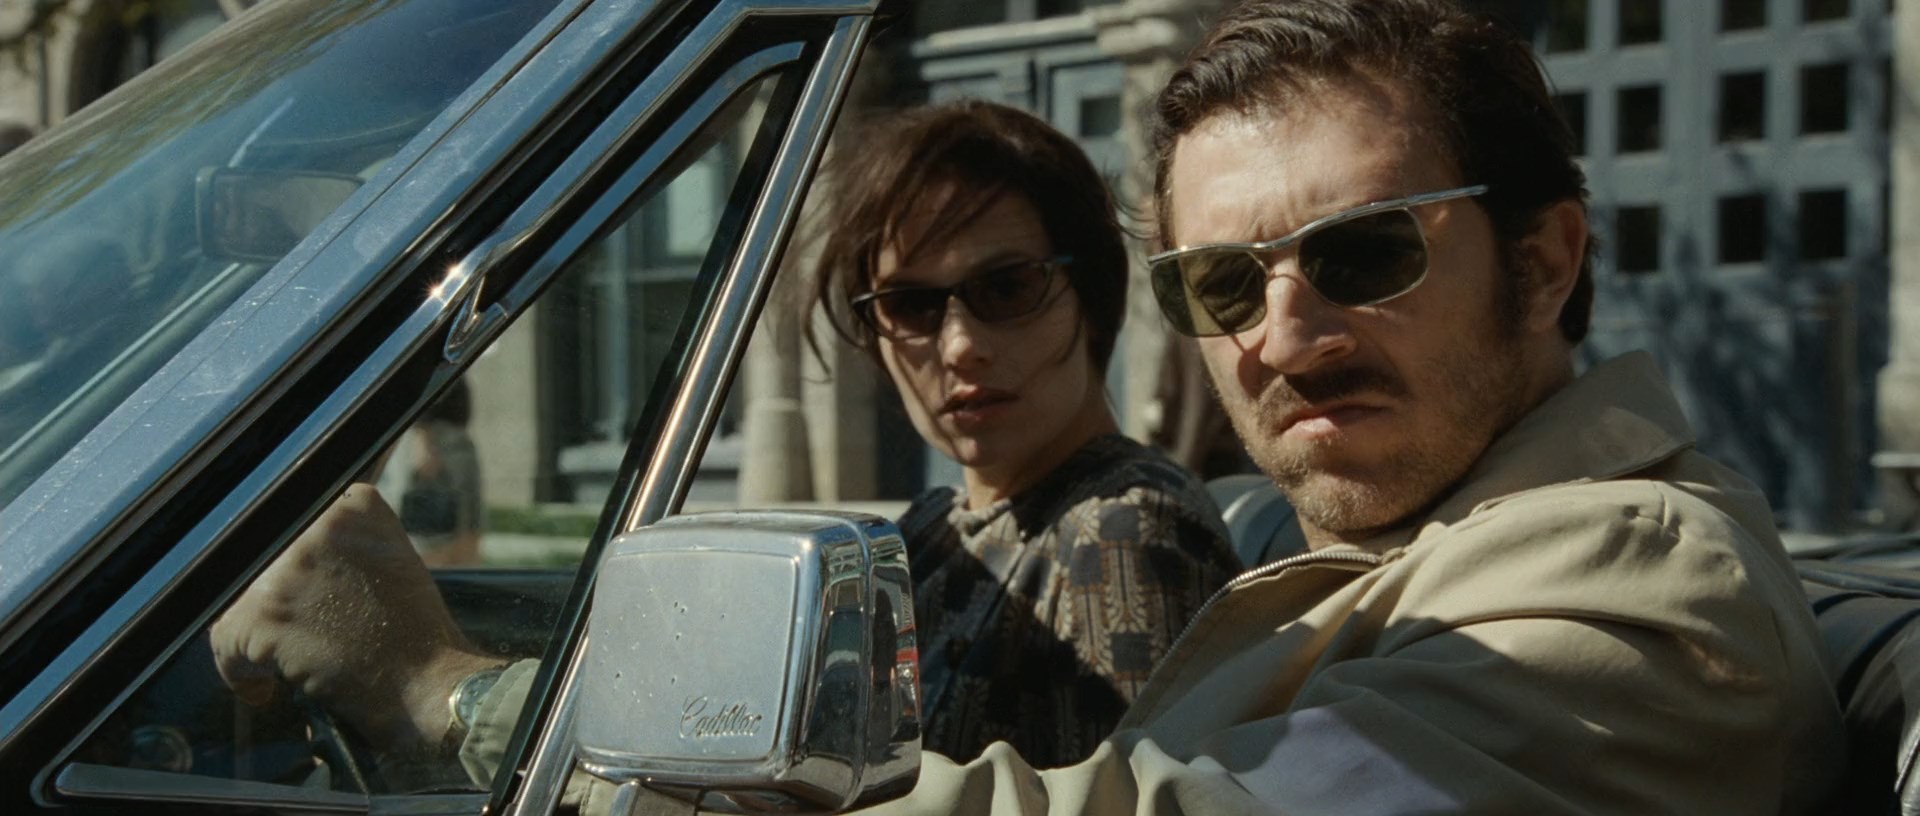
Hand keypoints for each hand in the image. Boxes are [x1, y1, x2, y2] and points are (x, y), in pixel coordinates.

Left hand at [210, 483, 499, 750]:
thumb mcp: (388, 556)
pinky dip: (240, 673)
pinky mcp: (266, 611)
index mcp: (353, 505)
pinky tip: (267, 687)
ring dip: (254, 636)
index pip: (285, 527)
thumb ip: (340, 538)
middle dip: (270, 603)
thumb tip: (286, 543)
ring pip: (236, 601)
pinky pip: (224, 640)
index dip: (287, 571)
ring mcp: (290, 566)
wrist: (428, 684)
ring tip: (287, 662)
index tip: (301, 600)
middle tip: (298, 637)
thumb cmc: (412, 632)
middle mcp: (319, 523)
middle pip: (257, 563)